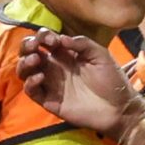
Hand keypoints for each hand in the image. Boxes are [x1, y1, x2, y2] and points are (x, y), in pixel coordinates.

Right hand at [18, 28, 144, 140]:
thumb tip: (61, 39)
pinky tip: (40, 77)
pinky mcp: (50, 101)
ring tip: (36, 60)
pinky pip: (32, 91)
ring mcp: (51, 85)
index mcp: (66, 54)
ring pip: (26, 71)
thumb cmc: (112, 80)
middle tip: (34, 46)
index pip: (45, 41)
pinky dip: (30, 82)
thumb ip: (82, 43)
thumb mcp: (100, 55)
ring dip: (25, 63)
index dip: (43, 36)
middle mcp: (55, 68)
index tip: (51, 40)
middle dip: (27, 45)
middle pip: (30, 53)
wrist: (119, 108)